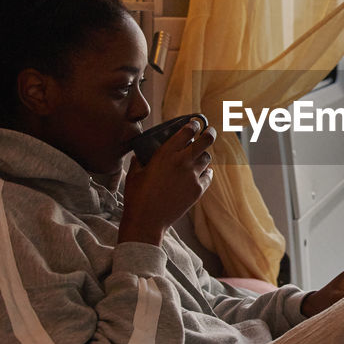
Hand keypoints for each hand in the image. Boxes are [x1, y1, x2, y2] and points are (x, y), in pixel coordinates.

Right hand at [119, 121, 215, 244]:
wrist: (147, 220)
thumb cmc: (137, 196)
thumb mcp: (134, 173)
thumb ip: (139, 161)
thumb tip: (140, 156)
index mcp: (165, 153)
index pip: (187, 131)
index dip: (194, 125)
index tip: (195, 123)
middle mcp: (182, 161)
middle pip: (206, 140)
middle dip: (210, 133)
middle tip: (210, 131)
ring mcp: (192, 176)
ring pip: (207, 158)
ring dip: (203, 156)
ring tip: (198, 158)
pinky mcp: (198, 190)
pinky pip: (208, 176)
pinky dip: (206, 173)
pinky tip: (202, 173)